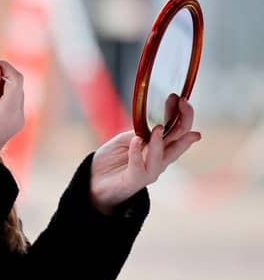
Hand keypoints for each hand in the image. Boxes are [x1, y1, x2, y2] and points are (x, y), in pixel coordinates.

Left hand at [89, 97, 201, 214]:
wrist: (94, 180)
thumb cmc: (112, 159)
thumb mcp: (126, 139)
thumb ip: (141, 132)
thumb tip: (154, 124)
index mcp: (159, 148)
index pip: (177, 131)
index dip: (182, 115)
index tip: (181, 99)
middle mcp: (158, 160)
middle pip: (179, 142)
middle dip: (184, 121)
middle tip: (183, 103)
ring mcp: (148, 171)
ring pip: (161, 157)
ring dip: (159, 141)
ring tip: (158, 127)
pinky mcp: (134, 180)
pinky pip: (139, 168)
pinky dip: (137, 153)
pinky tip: (136, 141)